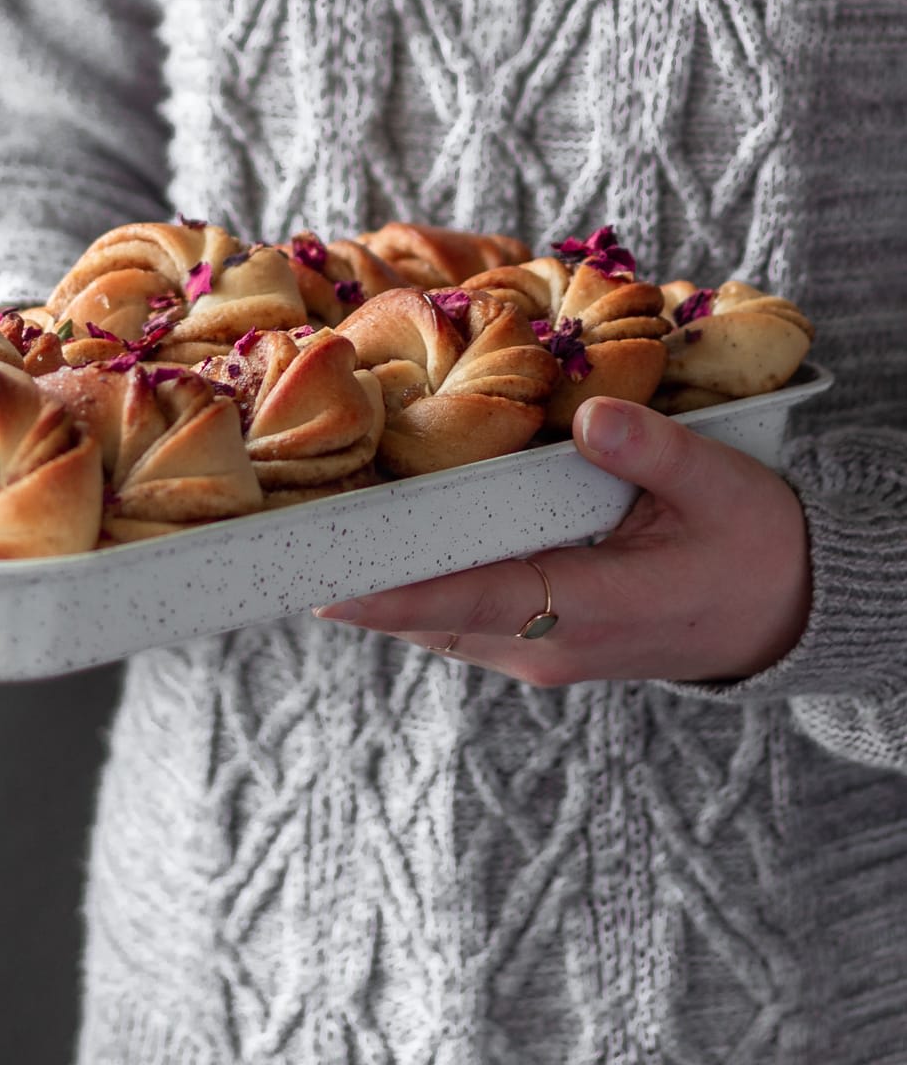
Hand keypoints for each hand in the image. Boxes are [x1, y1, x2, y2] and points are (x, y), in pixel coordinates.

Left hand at [313, 396, 812, 685]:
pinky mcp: (537, 639)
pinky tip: (378, 534)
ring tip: (305, 524)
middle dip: (354, 577)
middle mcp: (547, 645)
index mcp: (587, 610)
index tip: (316, 579)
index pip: (464, 599)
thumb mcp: (722, 485)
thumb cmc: (755, 546)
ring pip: (433, 619)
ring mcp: (538, 650)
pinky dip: (411, 580)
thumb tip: (591, 414)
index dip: (387, 591)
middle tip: (276, 531)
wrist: (789, 612)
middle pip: (426, 613)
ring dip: (376, 580)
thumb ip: (654, 451)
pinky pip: (456, 613)